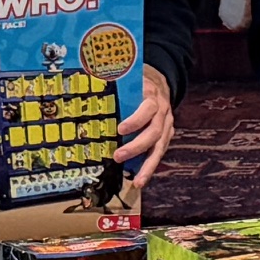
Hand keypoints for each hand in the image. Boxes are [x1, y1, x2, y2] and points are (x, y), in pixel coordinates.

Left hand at [115, 68, 176, 182]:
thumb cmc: (139, 84)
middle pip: (154, 133)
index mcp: (153, 97)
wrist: (161, 84)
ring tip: (138, 181)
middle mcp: (163, 113)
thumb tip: (92, 78)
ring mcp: (166, 126)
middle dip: (136, 147)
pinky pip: (159, 153)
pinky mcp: (166, 137)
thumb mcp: (130, 78)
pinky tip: (140, 179)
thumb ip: (115, 80)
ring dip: (147, 166)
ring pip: (160, 148)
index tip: (120, 129)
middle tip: (118, 156)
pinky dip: (149, 167)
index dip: (136, 120)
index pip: (148, 109)